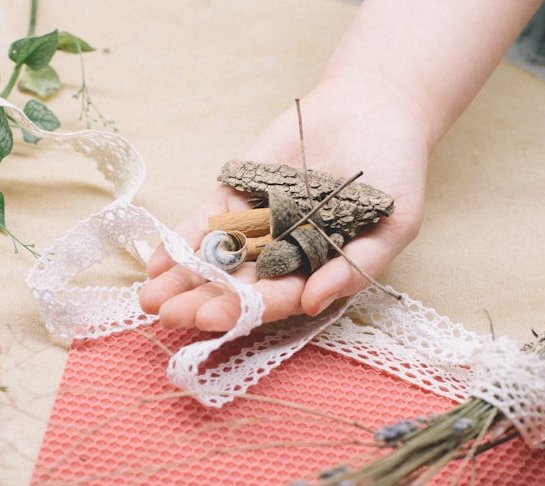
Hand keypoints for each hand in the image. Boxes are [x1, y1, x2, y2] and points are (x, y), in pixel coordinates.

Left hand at [139, 75, 430, 331]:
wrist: (378, 107)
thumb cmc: (397, 171)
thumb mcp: (395, 223)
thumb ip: (355, 266)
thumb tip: (311, 304)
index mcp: (316, 271)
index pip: (275, 299)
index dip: (243, 310)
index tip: (209, 320)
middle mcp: (281, 255)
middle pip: (235, 285)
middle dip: (199, 301)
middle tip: (165, 315)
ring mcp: (256, 224)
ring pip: (213, 258)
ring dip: (181, 278)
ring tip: (148, 297)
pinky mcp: (239, 192)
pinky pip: (206, 220)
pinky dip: (183, 238)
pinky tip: (157, 261)